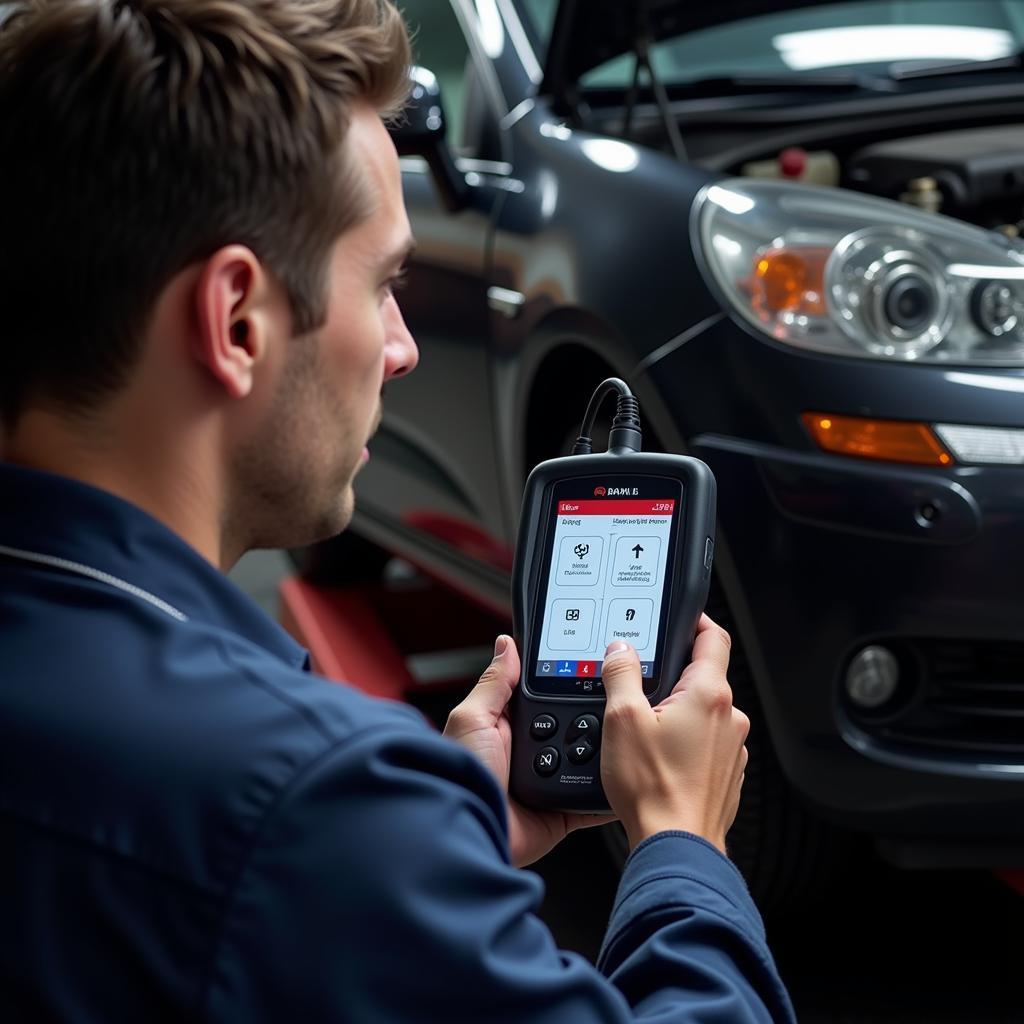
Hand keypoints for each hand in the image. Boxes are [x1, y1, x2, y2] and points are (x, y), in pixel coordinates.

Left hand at [444, 635, 612, 866]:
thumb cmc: (460, 775)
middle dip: (592, 718)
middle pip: (571, 726)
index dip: (565, 684)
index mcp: (509, 726)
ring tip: (627, 735)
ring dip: (604, 751)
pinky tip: (628, 775)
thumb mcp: (473, 719)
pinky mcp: (560, 810)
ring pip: (586, 759)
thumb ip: (494, 683)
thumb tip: (506, 644)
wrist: (469, 830)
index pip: (544, 698)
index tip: (595, 668)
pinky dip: (609, 792)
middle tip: (619, 701)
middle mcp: (530, 752)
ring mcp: (547, 781)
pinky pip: (591, 800)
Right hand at [600, 614, 748, 853]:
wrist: (676, 846)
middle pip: (705, 677)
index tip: (680, 619)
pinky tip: (659, 759)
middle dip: (674, 676)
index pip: (713, 638)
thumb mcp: (621, 720)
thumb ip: (621, 675)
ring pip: (705, 713)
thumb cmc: (653, 789)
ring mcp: (732, 749)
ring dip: (679, 713)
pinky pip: (707, 744)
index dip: (696, 622)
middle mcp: (730, 718)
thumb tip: (621, 650)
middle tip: (641, 684)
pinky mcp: (727, 774)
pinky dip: (686, 742)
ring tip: (645, 730)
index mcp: (708, 695)